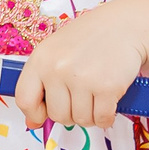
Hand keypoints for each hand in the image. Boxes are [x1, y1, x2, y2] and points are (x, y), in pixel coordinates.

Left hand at [12, 10, 144, 129]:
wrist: (123, 26)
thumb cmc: (88, 39)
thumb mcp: (54, 53)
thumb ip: (40, 85)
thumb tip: (32, 123)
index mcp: (40, 59)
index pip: (25, 100)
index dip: (34, 114)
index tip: (44, 114)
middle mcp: (58, 69)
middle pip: (57, 115)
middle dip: (70, 113)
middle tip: (79, 98)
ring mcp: (82, 78)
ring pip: (80, 119)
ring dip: (89, 115)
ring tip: (94, 97)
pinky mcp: (107, 87)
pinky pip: (102, 119)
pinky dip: (106, 117)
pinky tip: (107, 102)